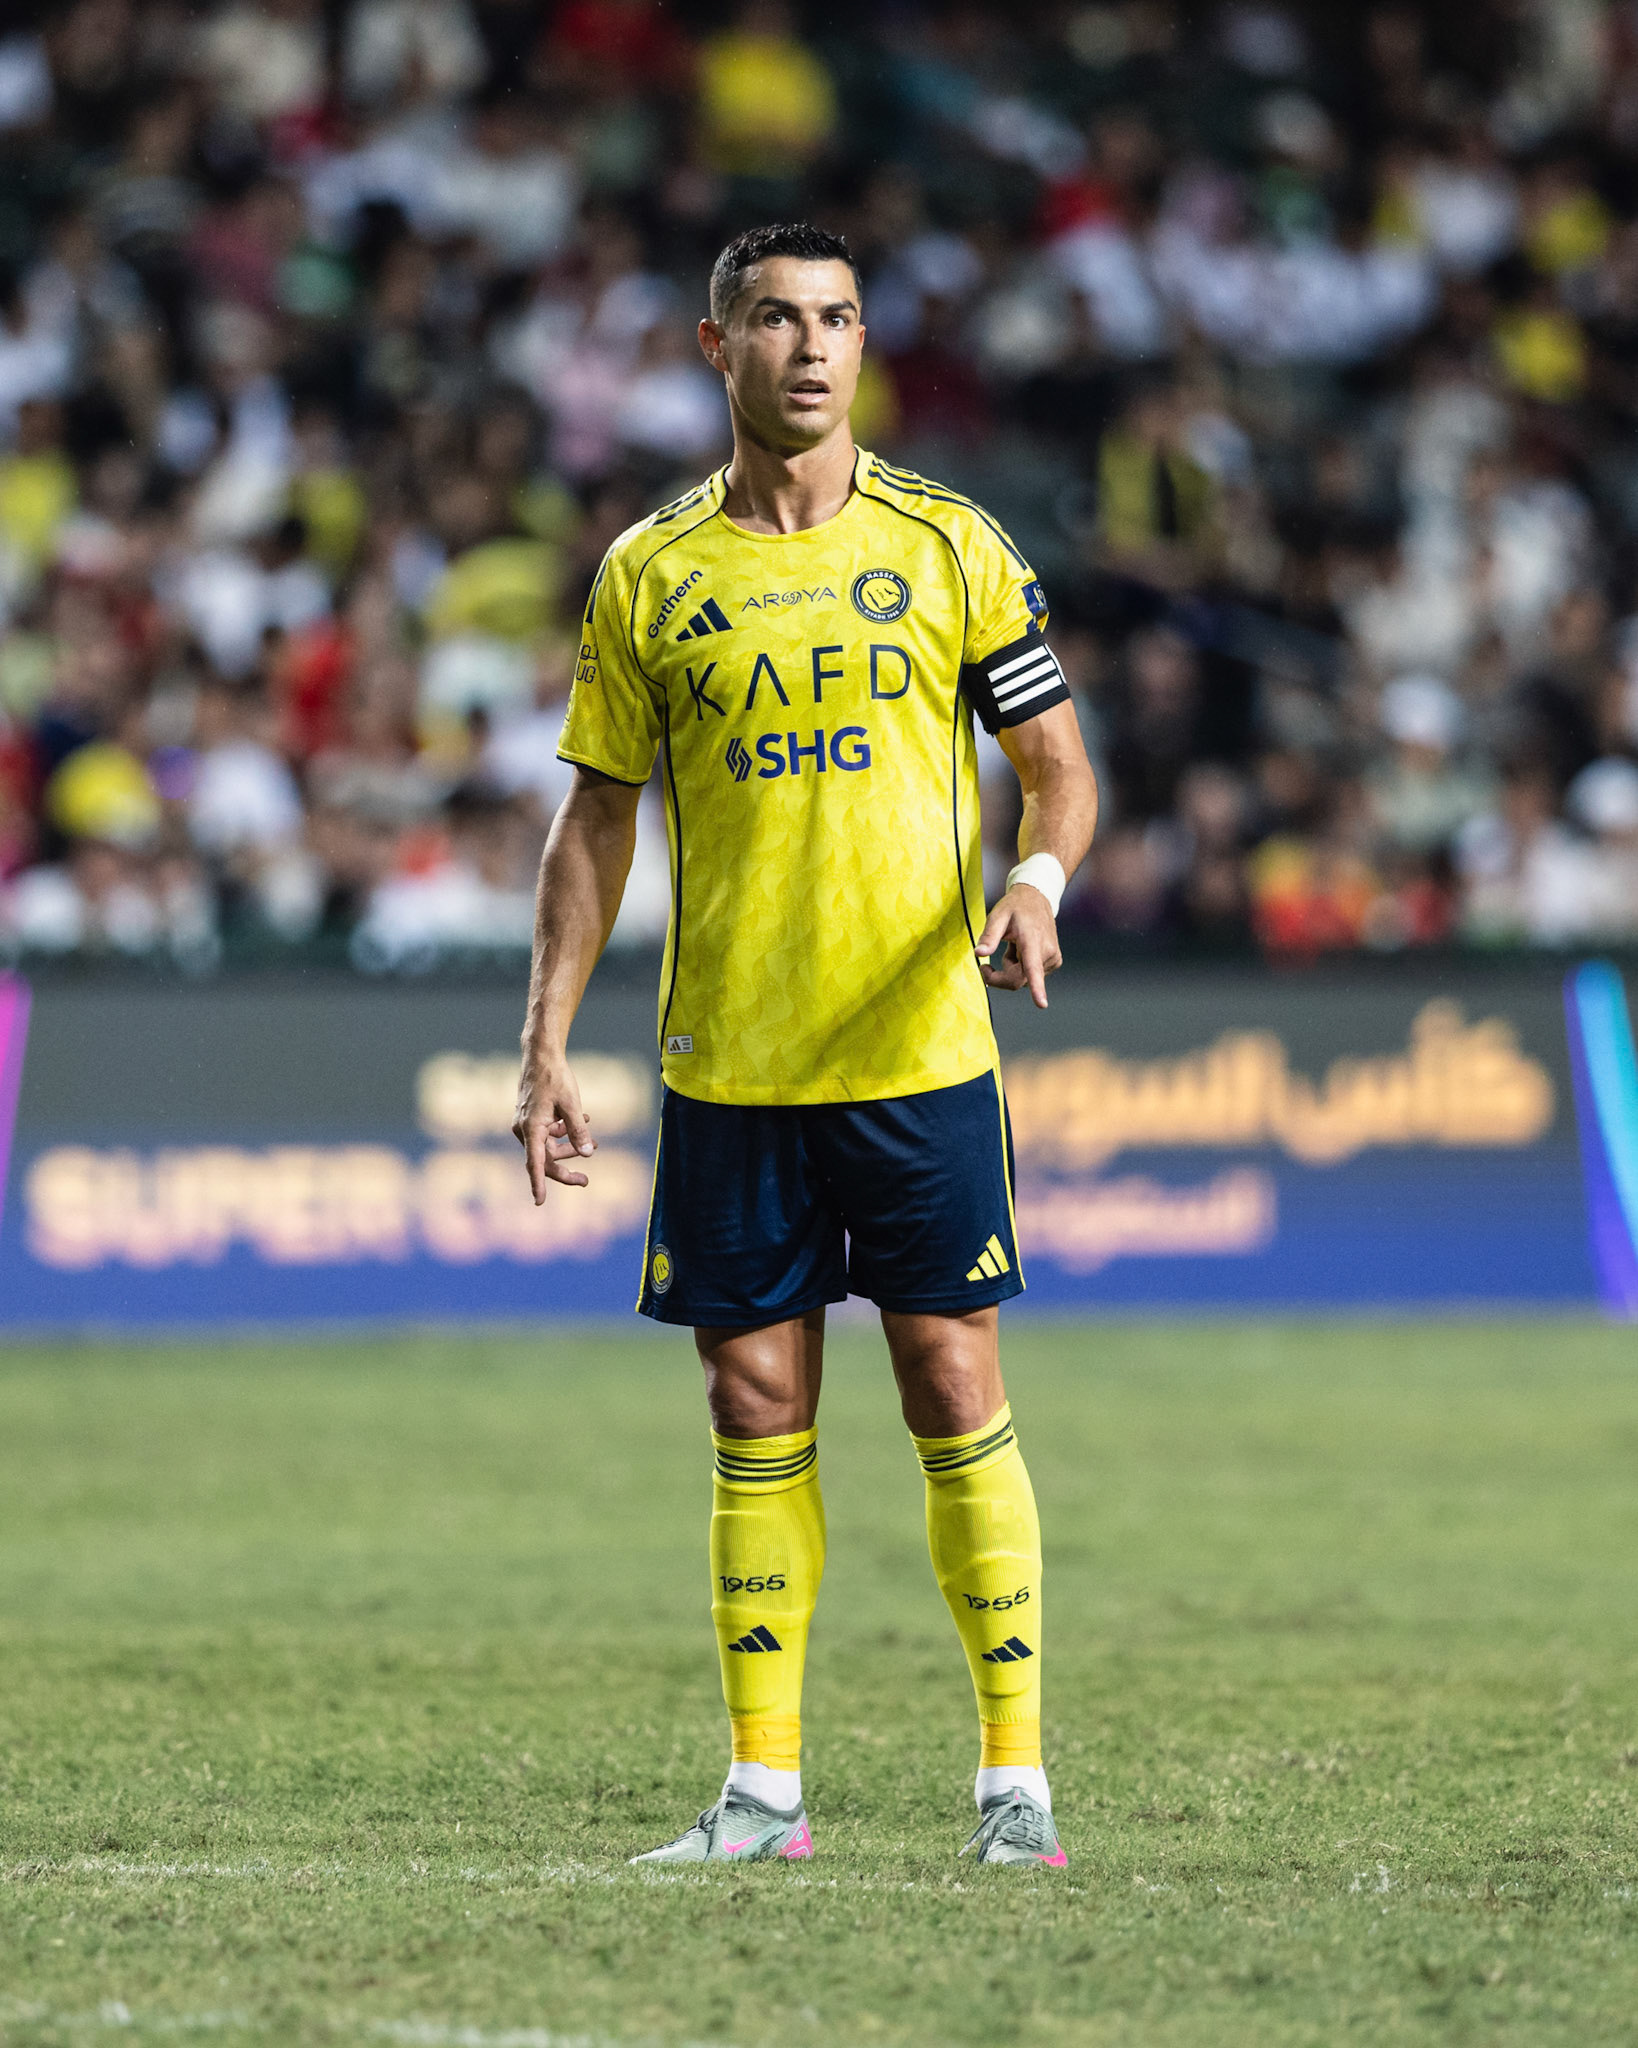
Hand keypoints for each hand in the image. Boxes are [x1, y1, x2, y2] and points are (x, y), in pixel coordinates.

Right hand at [513, 1053, 596, 1202]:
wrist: (541, 1054)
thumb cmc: (555, 1077)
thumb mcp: (572, 1105)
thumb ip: (578, 1131)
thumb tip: (587, 1154)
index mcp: (531, 1128)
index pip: (534, 1163)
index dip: (537, 1184)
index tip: (540, 1201)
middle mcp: (525, 1129)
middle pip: (544, 1159)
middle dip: (565, 1170)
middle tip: (586, 1181)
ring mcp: (527, 1123)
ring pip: (548, 1146)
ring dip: (569, 1147)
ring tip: (595, 1143)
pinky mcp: (531, 1116)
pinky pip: (548, 1133)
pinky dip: (564, 1132)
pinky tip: (584, 1122)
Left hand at [975, 884, 1061, 1009]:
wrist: (1037, 898)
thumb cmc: (1015, 908)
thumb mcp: (997, 916)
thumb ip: (989, 936)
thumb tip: (979, 954)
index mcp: (1032, 940)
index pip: (1033, 968)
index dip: (1036, 988)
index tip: (1041, 1004)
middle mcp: (1047, 952)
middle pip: (1019, 981)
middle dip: (999, 977)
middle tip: (985, 966)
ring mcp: (1053, 959)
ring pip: (1023, 979)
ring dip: (1011, 967)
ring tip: (1012, 946)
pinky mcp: (1054, 962)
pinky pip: (1030, 975)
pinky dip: (1020, 966)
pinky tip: (1021, 949)